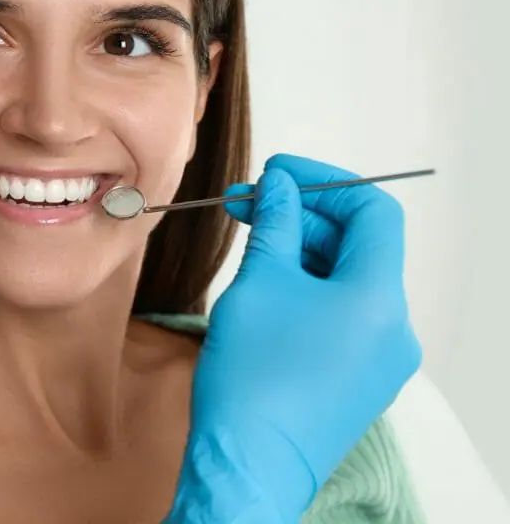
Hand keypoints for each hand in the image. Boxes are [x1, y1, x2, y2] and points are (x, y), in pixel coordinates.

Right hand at [167, 154, 421, 522]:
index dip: (324, 182)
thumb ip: (274, 224)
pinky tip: (267, 282)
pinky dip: (308, 289)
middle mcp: (394, 328)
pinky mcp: (359, 379)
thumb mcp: (258, 283)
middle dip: (303, 217)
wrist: (248, 466)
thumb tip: (279, 186)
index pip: (372, 211)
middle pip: (358, 246)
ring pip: (347, 281)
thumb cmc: (252, 378)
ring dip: (302, 252)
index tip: (278, 174)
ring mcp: (380, 358)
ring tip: (250, 240)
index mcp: (379, 298)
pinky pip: (342, 315)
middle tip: (247, 202)